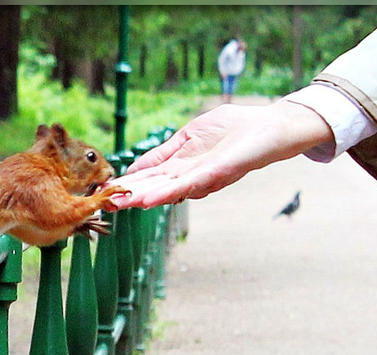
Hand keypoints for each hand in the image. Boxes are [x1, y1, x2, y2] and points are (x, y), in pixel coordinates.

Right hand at [104, 100, 332, 208]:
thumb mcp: (189, 136)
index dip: (127, 185)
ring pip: (170, 189)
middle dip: (131, 196)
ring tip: (125, 204)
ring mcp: (205, 175)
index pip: (148, 177)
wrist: (273, 127)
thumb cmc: (235, 129)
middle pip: (156, 187)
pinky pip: (192, 183)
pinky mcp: (220, 171)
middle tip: (106, 205)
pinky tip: (152, 198)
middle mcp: (191, 175)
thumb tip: (134, 168)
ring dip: (146, 198)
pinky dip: (170, 191)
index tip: (103, 194)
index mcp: (181, 165)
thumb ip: (164, 153)